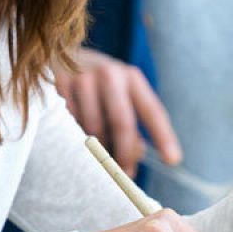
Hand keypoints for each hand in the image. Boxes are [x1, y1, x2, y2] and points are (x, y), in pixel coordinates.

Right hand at [53, 47, 180, 173]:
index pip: (152, 110)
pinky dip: (76, 140)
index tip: (173, 160)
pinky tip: (76, 141)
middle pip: (121, 122)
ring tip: (100, 159)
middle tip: (128, 175)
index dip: (163, 137)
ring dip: (99, 150)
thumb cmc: (98, 86)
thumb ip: (132, 124)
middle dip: (126, 153)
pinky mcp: (59, 86)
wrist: (61, 56)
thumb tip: (135, 155)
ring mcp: (82, 79)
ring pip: (93, 128)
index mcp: (131, 77)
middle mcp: (109, 74)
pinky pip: (70, 125)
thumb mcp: (120, 96)